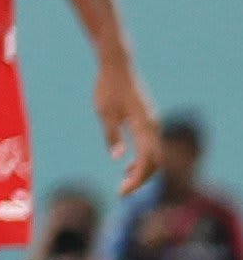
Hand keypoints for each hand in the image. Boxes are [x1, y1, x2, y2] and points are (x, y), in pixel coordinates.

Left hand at [97, 56, 161, 196]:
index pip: (147, 160)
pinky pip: (151, 146)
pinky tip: (126, 167)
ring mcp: (153, 123)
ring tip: (123, 183)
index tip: (122, 192)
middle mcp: (153, 125)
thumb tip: (117, 157)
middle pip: (155, 161)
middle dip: (141, 179)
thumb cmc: (108, 88)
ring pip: (155, 155)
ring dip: (142, 171)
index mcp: (144, 125)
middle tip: (121, 192)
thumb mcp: (104, 112)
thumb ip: (111, 135)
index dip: (137, 179)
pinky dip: (142, 160)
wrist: (118, 66)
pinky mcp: (148, 121)